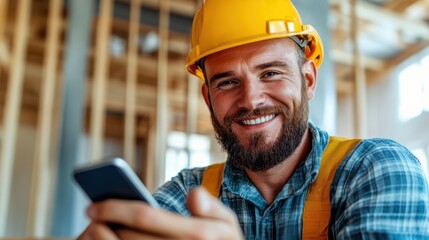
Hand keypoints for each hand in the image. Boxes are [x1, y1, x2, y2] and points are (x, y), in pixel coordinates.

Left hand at [76, 187, 242, 239]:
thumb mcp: (227, 222)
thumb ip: (211, 206)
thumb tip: (193, 194)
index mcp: (195, 233)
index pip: (145, 216)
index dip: (114, 208)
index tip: (95, 204)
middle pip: (128, 238)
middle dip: (104, 224)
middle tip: (90, 214)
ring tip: (92, 229)